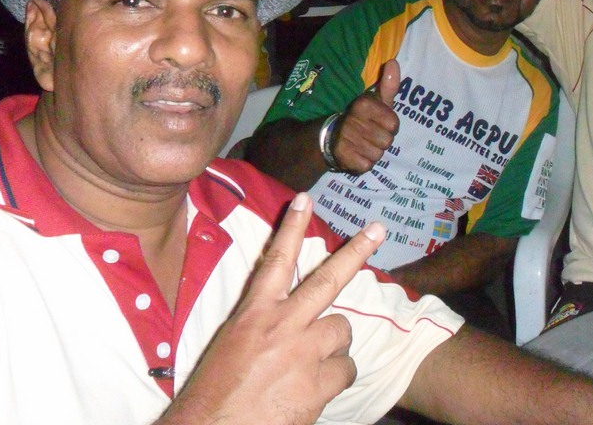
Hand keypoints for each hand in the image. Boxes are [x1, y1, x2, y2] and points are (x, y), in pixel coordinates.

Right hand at [160, 193, 385, 424]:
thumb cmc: (215, 394)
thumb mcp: (232, 346)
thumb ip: (263, 326)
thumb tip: (289, 319)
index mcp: (253, 315)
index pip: (276, 261)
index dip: (292, 227)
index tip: (304, 198)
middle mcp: (281, 326)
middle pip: (327, 279)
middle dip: (356, 251)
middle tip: (378, 229)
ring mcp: (303, 352)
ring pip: (342, 331)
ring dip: (334, 346)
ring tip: (310, 366)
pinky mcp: (318, 383)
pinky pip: (346, 369)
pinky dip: (336, 378)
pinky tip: (315, 391)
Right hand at [333, 59, 400, 173]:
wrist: (329, 136)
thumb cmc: (361, 117)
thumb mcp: (375, 100)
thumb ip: (388, 84)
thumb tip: (394, 63)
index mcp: (363, 105)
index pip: (394, 124)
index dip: (390, 126)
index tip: (379, 122)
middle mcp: (354, 121)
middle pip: (388, 141)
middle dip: (382, 140)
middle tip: (369, 134)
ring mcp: (348, 140)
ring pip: (379, 154)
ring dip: (373, 152)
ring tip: (362, 144)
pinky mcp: (344, 158)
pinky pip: (367, 165)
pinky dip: (364, 162)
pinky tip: (355, 154)